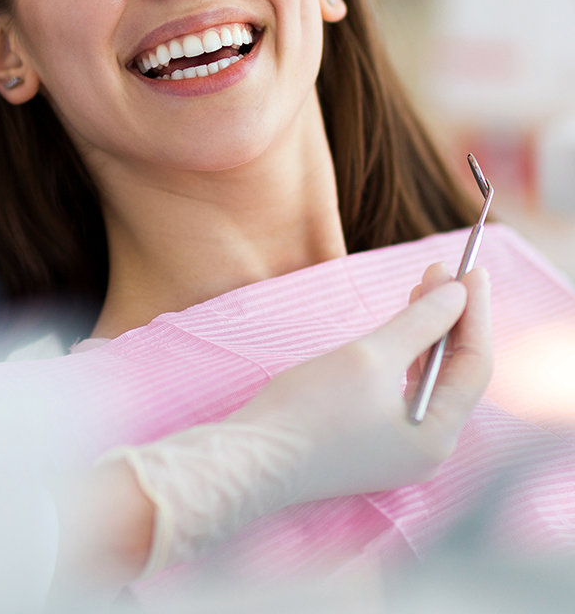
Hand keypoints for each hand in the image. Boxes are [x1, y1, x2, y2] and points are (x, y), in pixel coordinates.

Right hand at [237, 266, 492, 501]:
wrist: (254, 459)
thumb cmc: (311, 409)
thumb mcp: (369, 357)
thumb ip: (419, 323)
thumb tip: (457, 293)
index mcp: (437, 436)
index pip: (473, 365)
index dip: (473, 312)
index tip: (472, 269)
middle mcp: (428, 448)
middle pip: (454, 373)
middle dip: (449, 319)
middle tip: (444, 271)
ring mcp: (399, 449)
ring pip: (428, 380)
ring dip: (427, 333)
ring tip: (424, 288)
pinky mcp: (373, 442)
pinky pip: (404, 391)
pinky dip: (406, 356)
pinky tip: (400, 328)